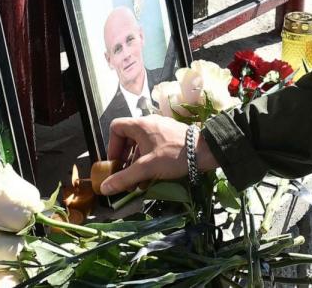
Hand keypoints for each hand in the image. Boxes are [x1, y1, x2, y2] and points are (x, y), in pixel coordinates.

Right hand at [101, 115, 217, 194]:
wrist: (206, 151)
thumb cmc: (173, 155)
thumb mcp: (146, 168)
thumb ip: (124, 178)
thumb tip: (104, 188)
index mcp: (140, 125)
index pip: (116, 128)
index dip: (111, 146)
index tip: (115, 163)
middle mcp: (149, 123)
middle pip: (128, 139)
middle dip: (125, 160)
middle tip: (125, 176)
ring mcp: (162, 129)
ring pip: (141, 145)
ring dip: (137, 164)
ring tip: (138, 183)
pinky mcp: (171, 137)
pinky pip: (153, 147)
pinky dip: (148, 161)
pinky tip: (151, 178)